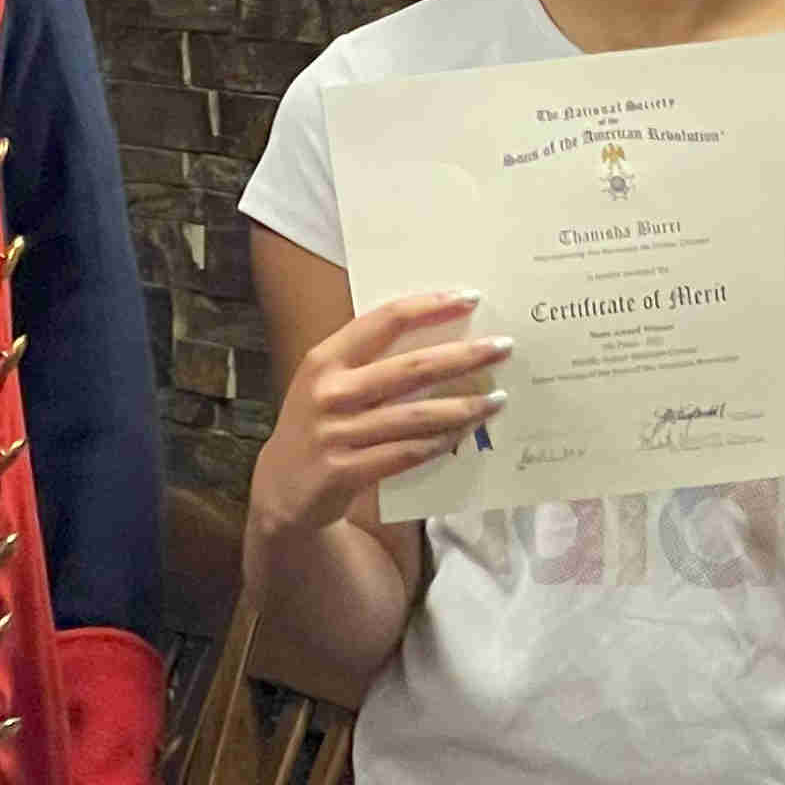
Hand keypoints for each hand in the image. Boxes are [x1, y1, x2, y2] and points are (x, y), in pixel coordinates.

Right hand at [249, 290, 511, 539]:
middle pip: (411, 368)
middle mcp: (329, 392)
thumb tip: (441, 335)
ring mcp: (336, 434)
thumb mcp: (331, 382)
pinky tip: (466, 433)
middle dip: (464, 356)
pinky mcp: (345, 471)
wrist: (282, 487)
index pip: (385, 321)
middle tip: (503, 347)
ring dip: (464, 407)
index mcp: (326, 359)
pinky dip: (442, 442)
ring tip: (498, 398)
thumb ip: (371, 361)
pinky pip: (407, 453)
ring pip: (416, 416)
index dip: (430, 307)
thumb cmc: (320, 423)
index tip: (470, 297)